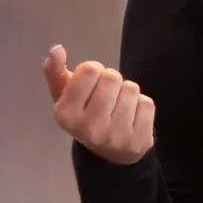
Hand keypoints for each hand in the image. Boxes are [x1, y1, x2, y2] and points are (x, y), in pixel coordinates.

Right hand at [43, 44, 154, 164]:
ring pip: (131, 88)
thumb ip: (55, 71)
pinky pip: (147, 103)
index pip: (90, 69)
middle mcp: (89, 129)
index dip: (93, 71)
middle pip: (112, 77)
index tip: (90, 85)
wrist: (110, 153)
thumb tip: (56, 49)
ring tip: (118, 108)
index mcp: (66, 115)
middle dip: (111, 82)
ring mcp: (116, 138)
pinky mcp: (139, 141)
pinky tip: (132, 118)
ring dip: (127, 93)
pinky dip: (141, 106)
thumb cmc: (85, 116)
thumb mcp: (65, 96)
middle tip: (106, 98)